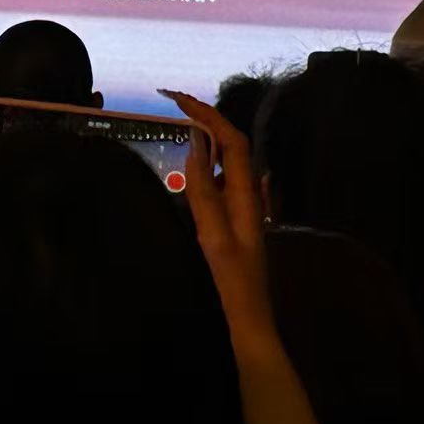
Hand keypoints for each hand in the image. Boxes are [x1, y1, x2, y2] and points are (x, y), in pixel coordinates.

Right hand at [164, 90, 276, 352]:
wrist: (249, 326)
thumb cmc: (231, 285)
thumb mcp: (213, 237)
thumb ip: (205, 190)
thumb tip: (196, 143)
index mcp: (246, 196)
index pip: (231, 140)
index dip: (207, 113)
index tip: (175, 98)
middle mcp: (250, 197)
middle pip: (234, 145)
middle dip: (207, 117)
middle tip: (173, 101)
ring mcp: (244, 211)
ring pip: (230, 161)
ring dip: (208, 136)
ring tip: (181, 121)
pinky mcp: (236, 224)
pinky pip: (224, 180)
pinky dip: (209, 161)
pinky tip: (198, 164)